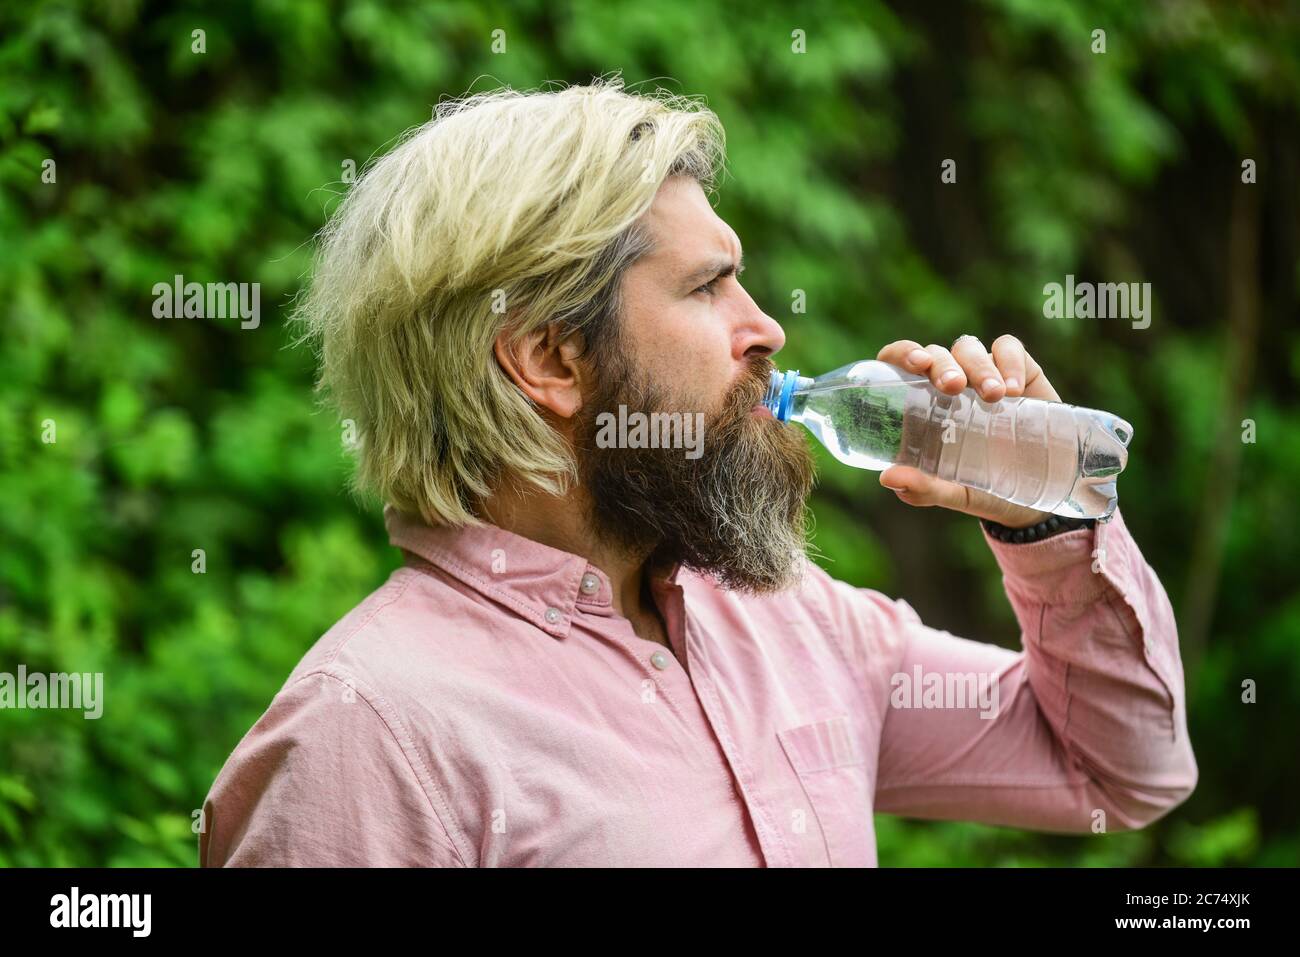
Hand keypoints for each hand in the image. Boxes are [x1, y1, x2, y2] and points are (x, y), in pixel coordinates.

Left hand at [874, 334, 1061, 528]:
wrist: (1037, 494)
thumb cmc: (983, 488)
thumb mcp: (953, 492)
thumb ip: (922, 488)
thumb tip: (888, 478)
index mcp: (921, 405)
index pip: (899, 363)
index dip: (902, 353)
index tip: (916, 364)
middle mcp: (947, 384)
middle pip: (935, 353)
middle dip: (943, 364)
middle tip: (954, 386)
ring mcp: (980, 374)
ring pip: (968, 348)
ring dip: (978, 366)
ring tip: (995, 396)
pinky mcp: (1017, 370)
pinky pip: (1008, 348)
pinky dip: (1009, 361)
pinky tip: (1015, 389)